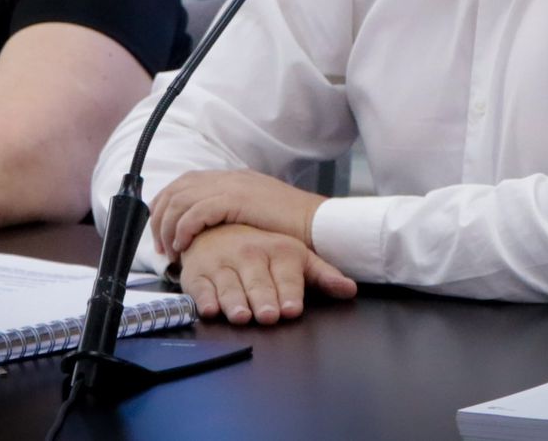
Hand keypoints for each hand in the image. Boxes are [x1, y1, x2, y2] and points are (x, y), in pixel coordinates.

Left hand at [151, 169, 326, 255]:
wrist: (317, 223)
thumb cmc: (292, 227)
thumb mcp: (256, 214)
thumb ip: (233, 215)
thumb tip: (211, 231)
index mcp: (231, 178)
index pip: (184, 183)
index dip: (166, 205)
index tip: (162, 232)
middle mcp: (227, 177)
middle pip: (176, 189)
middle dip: (160, 218)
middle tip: (161, 247)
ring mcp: (232, 185)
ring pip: (180, 200)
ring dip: (168, 227)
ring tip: (171, 251)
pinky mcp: (236, 199)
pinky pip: (196, 212)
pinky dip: (184, 230)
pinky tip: (184, 246)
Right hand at [177, 223, 356, 324]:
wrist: (218, 231)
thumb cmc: (263, 251)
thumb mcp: (296, 257)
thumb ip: (322, 275)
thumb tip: (350, 289)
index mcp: (278, 250)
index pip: (286, 274)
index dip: (289, 292)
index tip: (292, 308)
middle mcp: (249, 254)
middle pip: (258, 282)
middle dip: (263, 299)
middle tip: (268, 315)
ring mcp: (222, 263)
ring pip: (229, 285)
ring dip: (234, 301)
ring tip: (241, 316)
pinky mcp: (197, 274)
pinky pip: (199, 287)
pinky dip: (203, 298)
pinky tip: (209, 309)